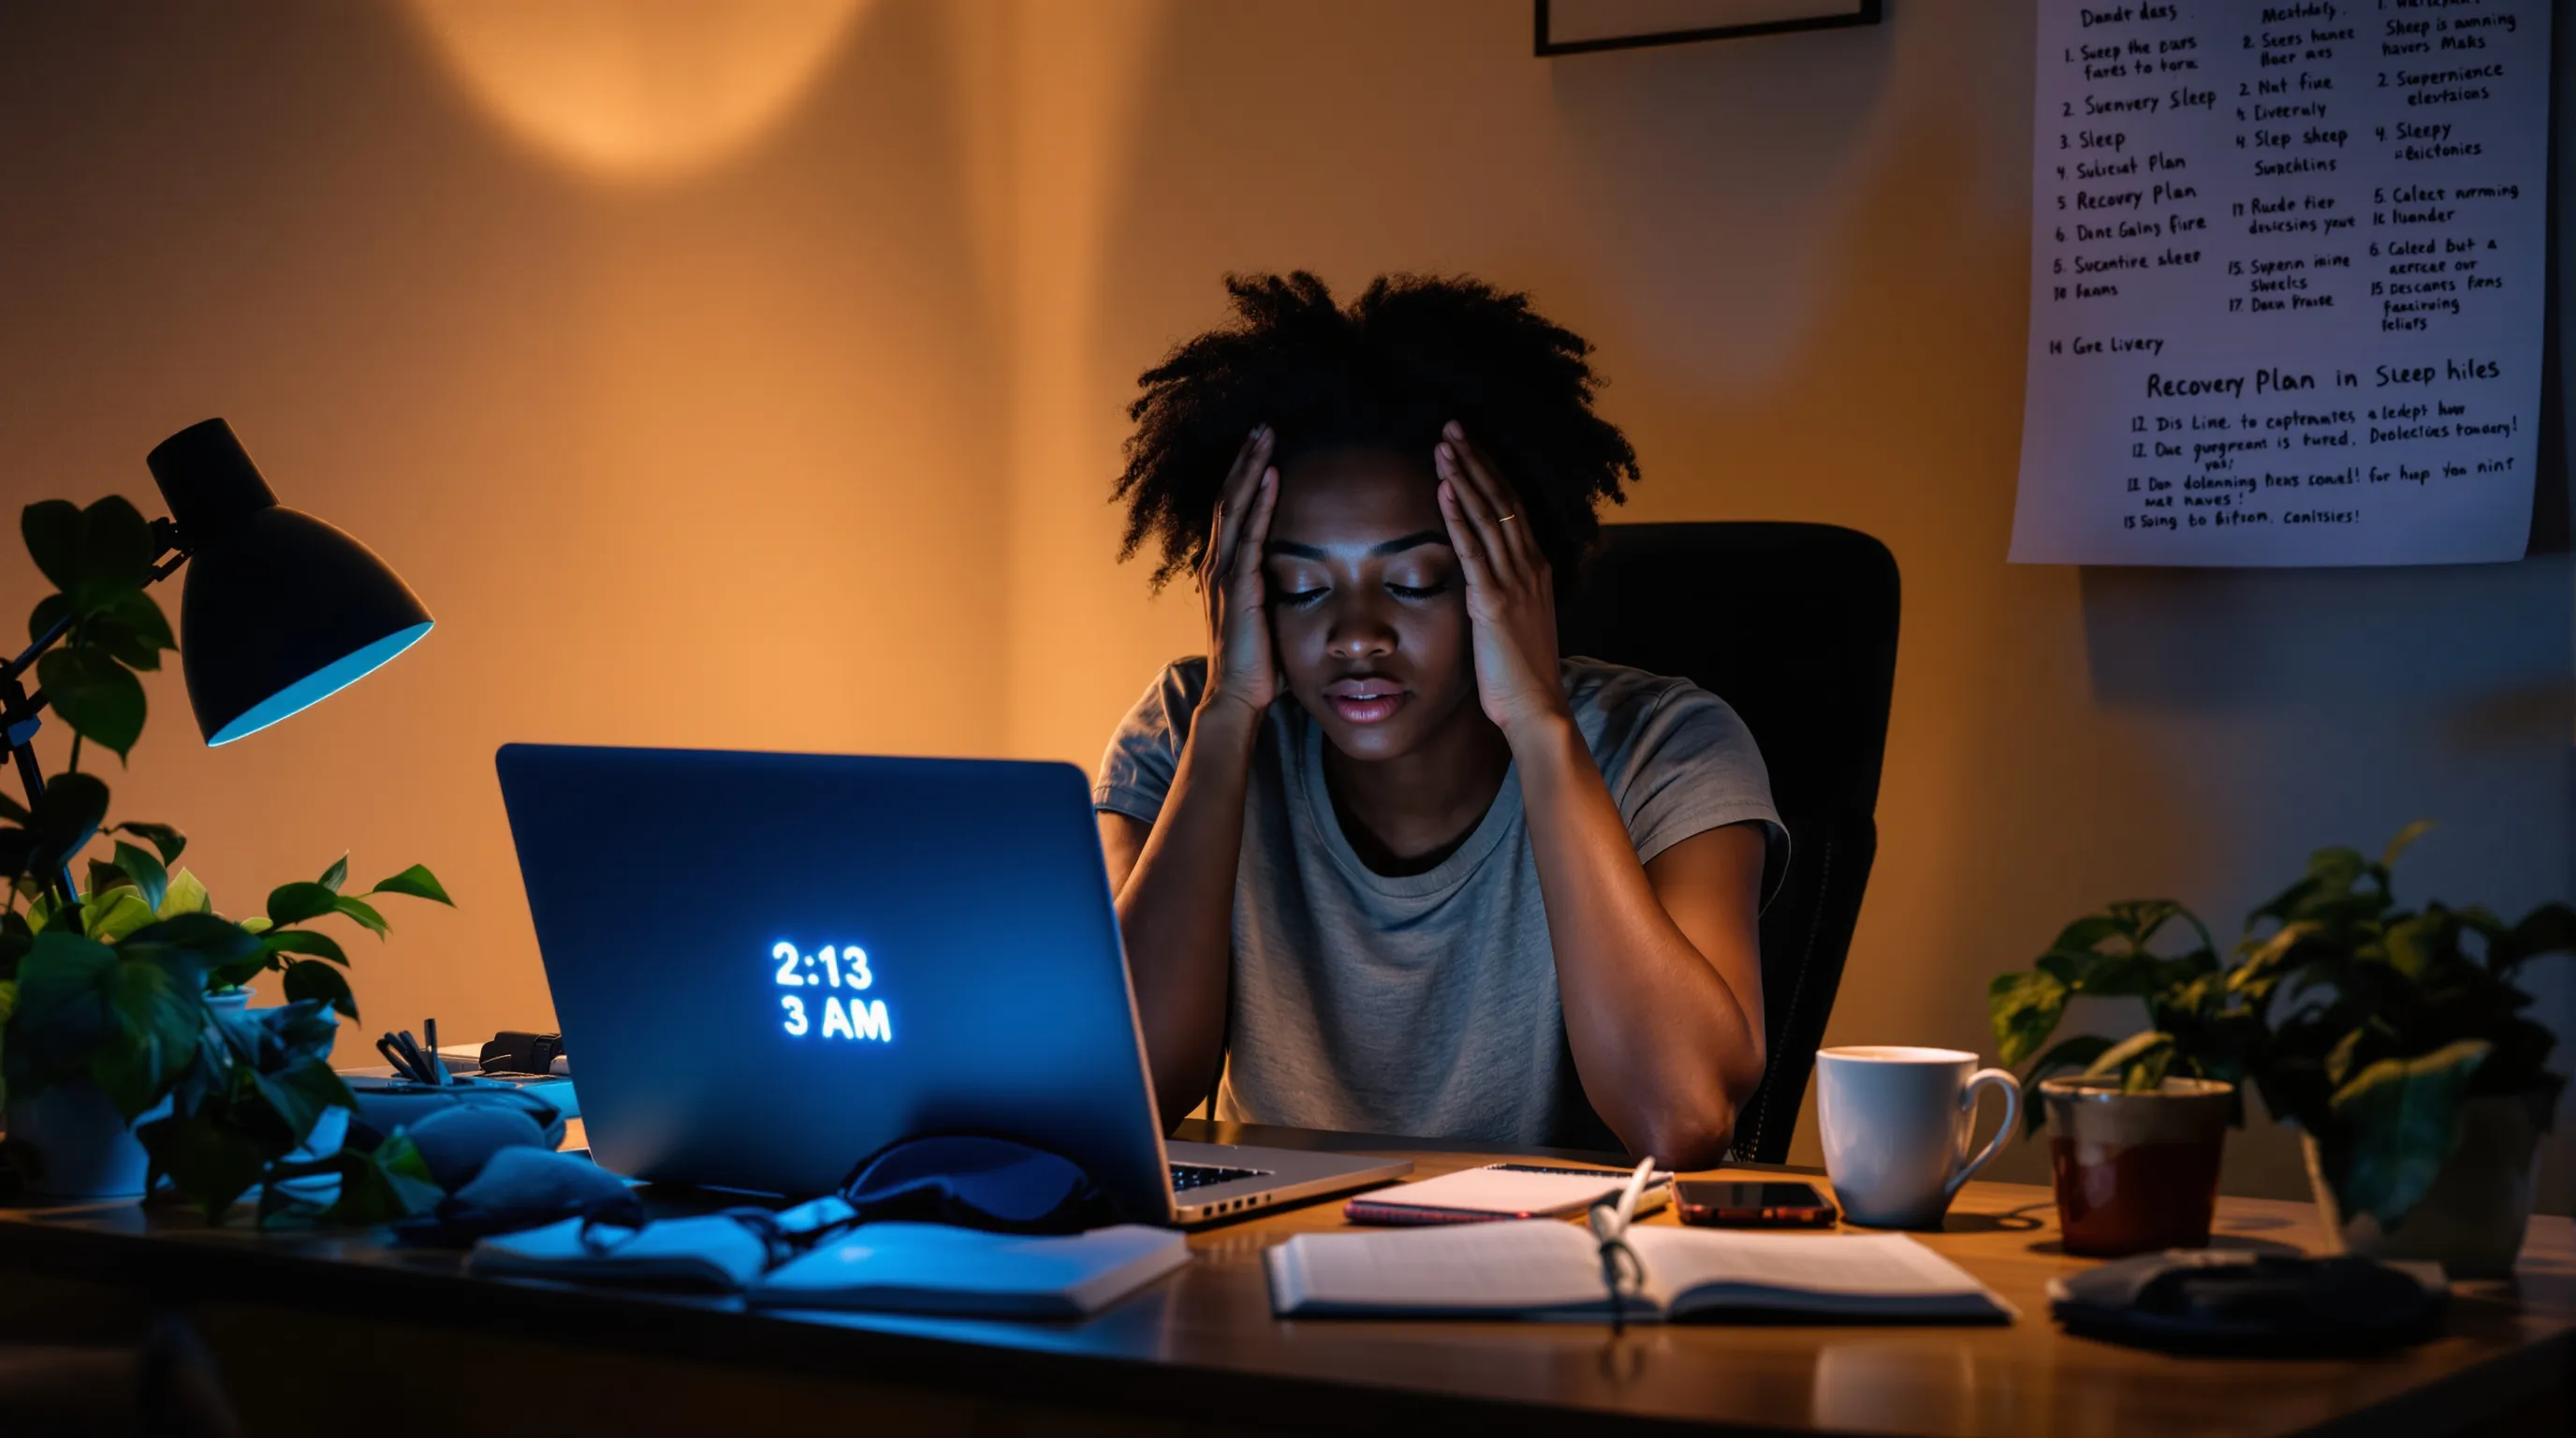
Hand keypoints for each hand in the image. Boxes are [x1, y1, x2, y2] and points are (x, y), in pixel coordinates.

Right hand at [1197, 424, 1280, 719]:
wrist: (1237, 697)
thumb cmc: (1258, 665)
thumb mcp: (1269, 617)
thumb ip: (1278, 592)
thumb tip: (1304, 577)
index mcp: (1224, 570)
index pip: (1233, 511)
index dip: (1245, 477)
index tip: (1262, 447)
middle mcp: (1217, 565)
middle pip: (1229, 498)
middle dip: (1245, 460)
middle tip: (1263, 426)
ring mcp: (1224, 573)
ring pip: (1235, 507)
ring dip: (1251, 468)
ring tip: (1265, 436)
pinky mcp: (1238, 586)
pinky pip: (1250, 534)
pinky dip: (1261, 502)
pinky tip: (1273, 475)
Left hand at [1435, 422, 1569, 737]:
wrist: (1537, 708)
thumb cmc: (1522, 673)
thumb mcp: (1518, 621)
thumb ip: (1506, 592)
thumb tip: (1486, 578)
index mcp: (1536, 568)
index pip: (1512, 507)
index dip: (1490, 473)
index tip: (1469, 446)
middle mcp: (1529, 566)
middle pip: (1501, 500)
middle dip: (1476, 460)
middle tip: (1453, 427)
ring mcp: (1513, 581)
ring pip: (1488, 516)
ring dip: (1465, 476)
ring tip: (1443, 444)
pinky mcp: (1493, 601)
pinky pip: (1473, 549)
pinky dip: (1458, 515)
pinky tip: (1444, 488)